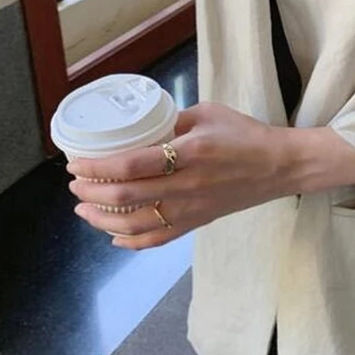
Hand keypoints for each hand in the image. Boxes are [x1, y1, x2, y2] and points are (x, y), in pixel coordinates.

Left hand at [67, 102, 297, 249]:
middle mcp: (187, 185)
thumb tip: (142, 127)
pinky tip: (114, 236)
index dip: (97, 166)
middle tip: (74, 183)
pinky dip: (131, 242)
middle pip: (126, 197)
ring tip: (84, 208)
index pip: (131, 164)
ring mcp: (192, 209)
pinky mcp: (198, 223)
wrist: (280, 166)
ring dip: (102, 219)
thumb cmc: (246, 134)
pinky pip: (158, 240)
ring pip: (136, 225)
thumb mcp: (208, 113)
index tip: (76, 162)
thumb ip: (173, 120)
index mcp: (189, 153)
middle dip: (91, 192)